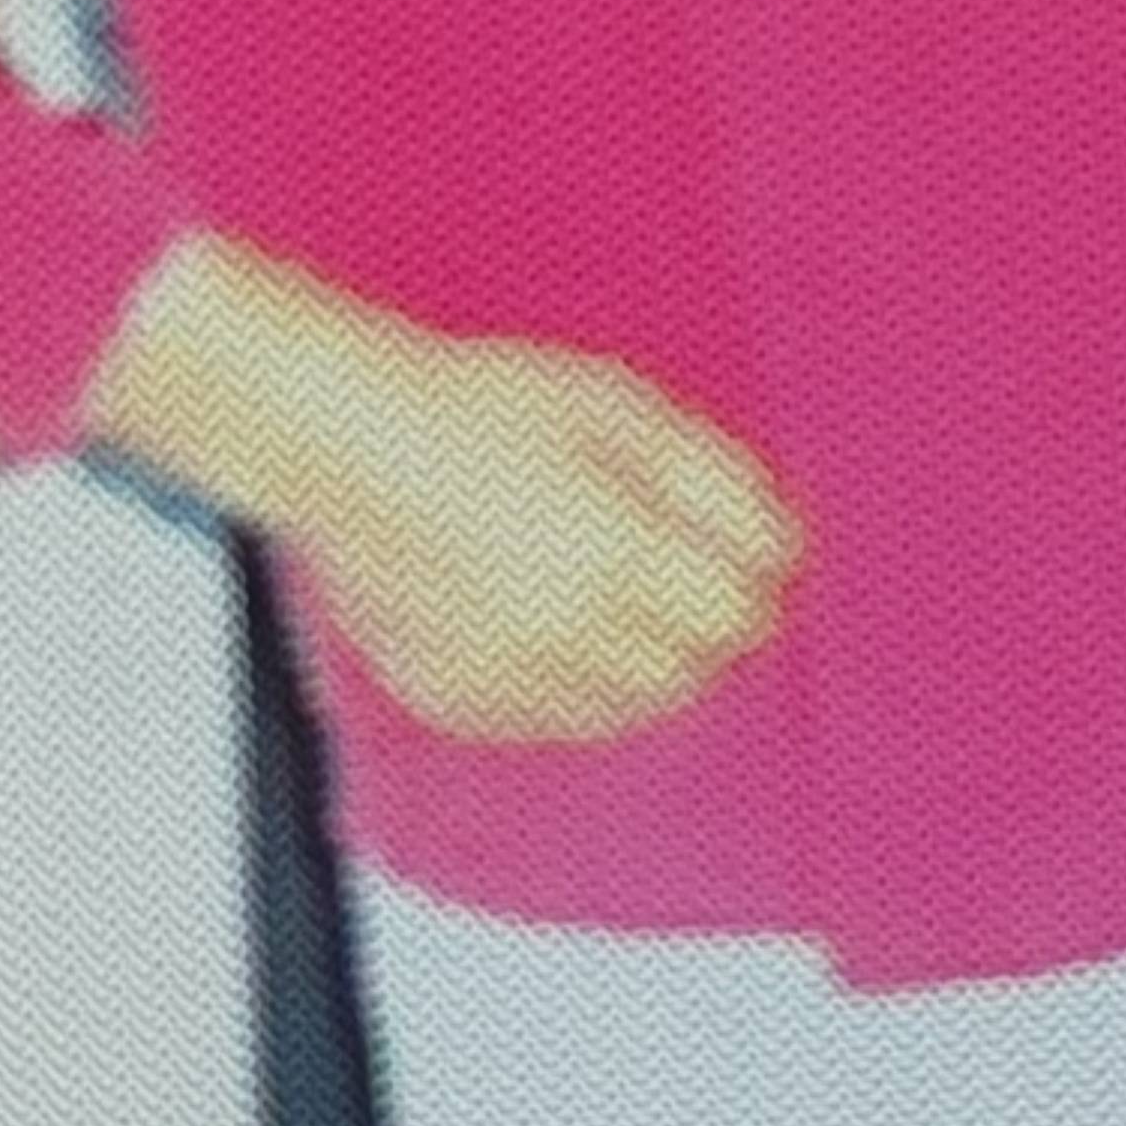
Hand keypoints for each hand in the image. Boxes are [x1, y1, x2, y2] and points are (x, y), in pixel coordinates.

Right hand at [89, 237, 805, 742]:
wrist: (345, 439)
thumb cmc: (474, 406)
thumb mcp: (614, 404)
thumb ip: (711, 476)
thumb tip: (781, 542)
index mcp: (614, 553)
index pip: (737, 614)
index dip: (750, 580)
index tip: (739, 554)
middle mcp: (565, 633)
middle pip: (691, 672)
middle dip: (700, 624)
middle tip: (672, 567)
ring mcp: (506, 678)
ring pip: (626, 709)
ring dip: (643, 661)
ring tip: (606, 585)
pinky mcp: (457, 702)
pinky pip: (552, 721)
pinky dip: (570, 686)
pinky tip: (549, 620)